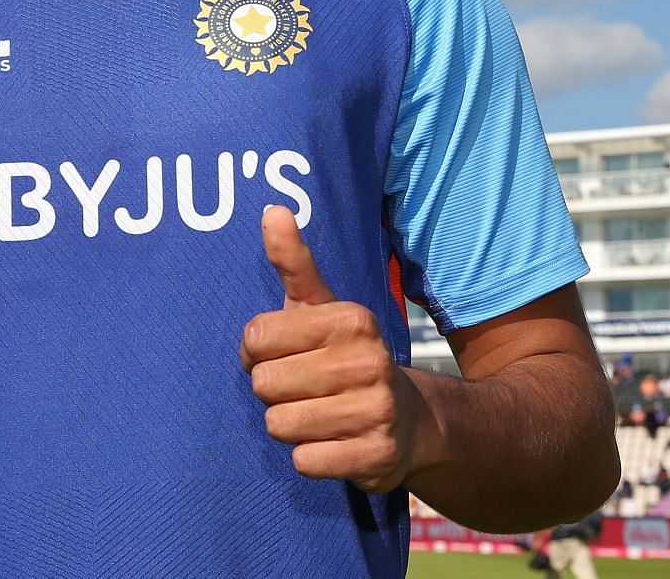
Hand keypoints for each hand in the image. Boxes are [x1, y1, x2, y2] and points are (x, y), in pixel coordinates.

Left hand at [240, 204, 438, 492]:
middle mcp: (369, 361)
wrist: (414, 421)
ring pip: (280, 425)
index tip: (285, 354)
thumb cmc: (346, 358)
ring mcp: (376, 410)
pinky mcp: (376, 456)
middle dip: (275, 392)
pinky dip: (311, 457)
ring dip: (290, 426)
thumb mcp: (322, 308)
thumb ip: (293, 261)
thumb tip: (272, 209)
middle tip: (306, 389)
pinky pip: (304, 461)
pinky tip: (334, 444)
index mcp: (351, 319)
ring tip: (320, 415)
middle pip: (265, 384)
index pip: (255, 336)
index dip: (257, 353)